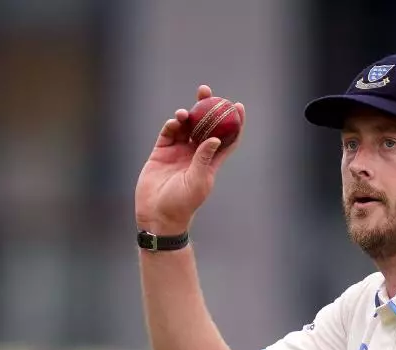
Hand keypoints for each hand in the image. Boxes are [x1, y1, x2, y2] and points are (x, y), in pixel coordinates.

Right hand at [135, 84, 245, 232]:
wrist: (157, 214)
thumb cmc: (182, 204)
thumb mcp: (197, 181)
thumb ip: (204, 159)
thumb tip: (216, 138)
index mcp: (210, 162)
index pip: (227, 138)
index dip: (234, 123)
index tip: (237, 105)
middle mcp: (195, 154)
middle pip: (204, 125)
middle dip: (206, 107)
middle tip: (206, 91)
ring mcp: (178, 152)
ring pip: (185, 126)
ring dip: (187, 115)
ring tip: (185, 113)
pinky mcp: (161, 152)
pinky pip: (168, 133)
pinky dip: (171, 124)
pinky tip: (174, 122)